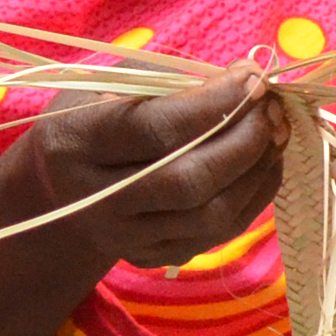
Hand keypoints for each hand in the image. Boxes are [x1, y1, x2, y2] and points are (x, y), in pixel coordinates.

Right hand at [4, 68, 283, 269]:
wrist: (58, 189)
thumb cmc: (93, 117)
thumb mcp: (111, 84)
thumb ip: (173, 80)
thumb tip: (249, 78)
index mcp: (76, 142)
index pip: (155, 130)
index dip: (214, 105)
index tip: (252, 78)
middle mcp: (95, 200)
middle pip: (188, 182)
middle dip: (244, 141)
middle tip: (272, 107)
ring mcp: (125, 238)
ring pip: (210, 216)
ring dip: (257, 170)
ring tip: (276, 131)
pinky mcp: (152, 257)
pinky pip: (218, 234)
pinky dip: (253, 195)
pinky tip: (264, 161)